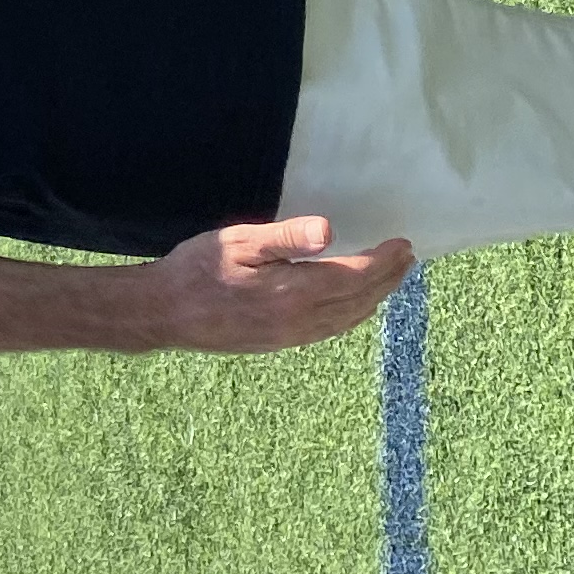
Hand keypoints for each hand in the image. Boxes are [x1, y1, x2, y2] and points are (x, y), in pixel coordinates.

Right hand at [137, 214, 412, 349]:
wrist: (165, 314)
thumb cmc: (198, 268)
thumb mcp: (239, 242)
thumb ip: (286, 237)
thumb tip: (329, 231)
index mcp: (294, 292)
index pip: (354, 277)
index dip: (383, 262)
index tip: (403, 244)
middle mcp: (300, 320)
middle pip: (358, 301)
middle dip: (387, 279)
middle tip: (408, 259)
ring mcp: (291, 336)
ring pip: (347, 319)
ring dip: (374, 298)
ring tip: (391, 279)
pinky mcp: (280, 342)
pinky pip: (330, 330)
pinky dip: (352, 314)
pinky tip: (353, 306)